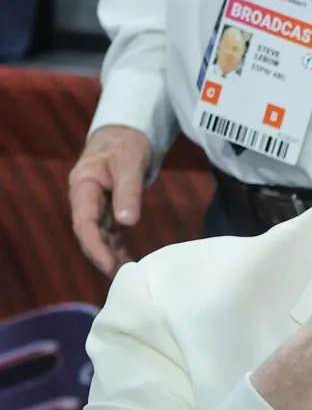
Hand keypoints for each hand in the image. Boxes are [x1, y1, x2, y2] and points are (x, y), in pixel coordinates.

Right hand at [68, 126, 152, 276]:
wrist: (126, 133)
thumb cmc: (126, 144)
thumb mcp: (129, 163)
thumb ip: (128, 192)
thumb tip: (127, 223)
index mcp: (83, 186)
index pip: (84, 222)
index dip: (94, 246)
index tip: (108, 265)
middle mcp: (85, 198)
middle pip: (88, 233)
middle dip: (101, 256)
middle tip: (119, 277)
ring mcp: (94, 204)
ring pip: (98, 234)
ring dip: (110, 254)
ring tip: (125, 276)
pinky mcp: (106, 207)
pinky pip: (108, 231)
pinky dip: (116, 246)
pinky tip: (127, 262)